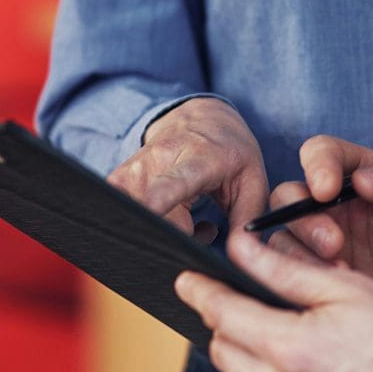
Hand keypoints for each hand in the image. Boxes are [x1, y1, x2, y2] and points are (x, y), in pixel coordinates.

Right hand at [108, 98, 267, 242]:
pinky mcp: (119, 178)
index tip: (150, 213)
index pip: (173, 182)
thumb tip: (238, 254)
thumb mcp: (252, 182)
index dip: (159, 199)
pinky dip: (145, 224)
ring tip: (187, 219)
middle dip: (174, 235)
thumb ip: (246, 219)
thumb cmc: (231, 152)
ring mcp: (134, 167)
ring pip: (136, 217)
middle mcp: (159, 159)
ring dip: (162, 230)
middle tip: (202, 229)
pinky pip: (124, 213)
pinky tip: (165, 216)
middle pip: (151, 212)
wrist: (202, 117)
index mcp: (198, 158)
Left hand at [175, 232, 372, 371]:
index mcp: (290, 350)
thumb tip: (237, 248)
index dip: (200, 292)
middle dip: (234, 330)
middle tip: (254, 312)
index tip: (186, 281)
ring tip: (316, 354)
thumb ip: (284, 271)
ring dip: (270, 371)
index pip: (222, 315)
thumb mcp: (348, 289)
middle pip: (228, 357)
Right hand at [262, 136, 372, 320]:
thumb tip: (363, 180)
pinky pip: (294, 273)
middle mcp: (337, 204)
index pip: (322, 153)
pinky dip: (305, 278)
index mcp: (362, 172)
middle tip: (333, 242)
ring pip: (285, 236)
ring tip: (340, 268)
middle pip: (289, 195)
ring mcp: (329, 241)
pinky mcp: (328, 276)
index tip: (326, 188)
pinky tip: (341, 285)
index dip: (316, 165)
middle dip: (301, 217)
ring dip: (300, 251)